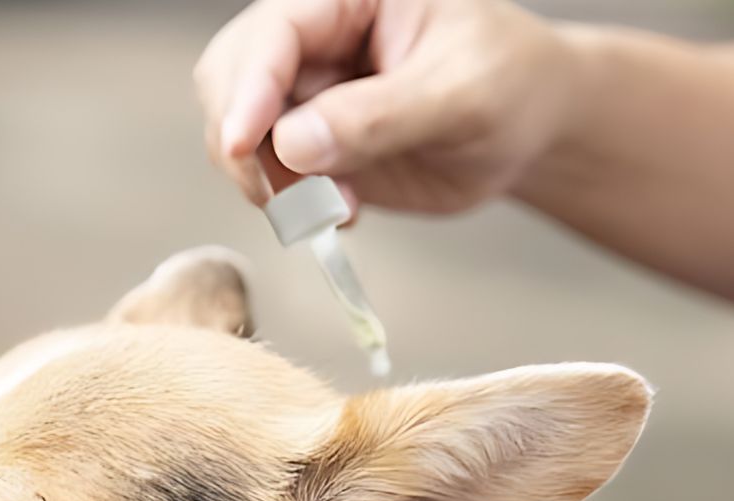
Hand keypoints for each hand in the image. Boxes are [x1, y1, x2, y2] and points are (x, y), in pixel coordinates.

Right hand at [194, 0, 582, 214]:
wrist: (525, 131)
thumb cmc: (510, 86)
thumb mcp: (460, 95)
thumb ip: (378, 116)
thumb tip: (292, 144)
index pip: (272, 34)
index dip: (247, 90)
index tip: (242, 145)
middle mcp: (315, 38)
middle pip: (229, 81)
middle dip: (245, 144)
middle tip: (286, 194)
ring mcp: (305, 94)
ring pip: (239, 138)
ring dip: (273, 184)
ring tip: (339, 207)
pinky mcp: (307, 145)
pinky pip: (268, 177)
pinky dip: (291, 204)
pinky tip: (342, 211)